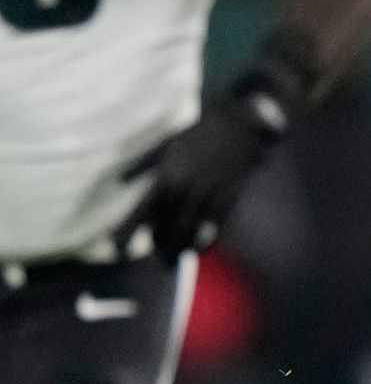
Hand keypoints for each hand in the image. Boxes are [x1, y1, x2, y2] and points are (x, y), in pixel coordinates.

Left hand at [116, 94, 283, 258]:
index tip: (114, 249)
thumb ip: (144, 163)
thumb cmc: (202, 128)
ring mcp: (209, 196)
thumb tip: (121, 180)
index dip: (126, 232)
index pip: (141, 211)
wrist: (242, 124)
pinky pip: (215, 228)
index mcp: (166, 175)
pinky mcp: (229, 199)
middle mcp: (185, 190)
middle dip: (159, 245)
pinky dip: (206, 242)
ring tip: (173, 259)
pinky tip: (199, 250)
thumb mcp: (168, 141)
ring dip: (180, 248)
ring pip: (190, 232)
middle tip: (155, 258)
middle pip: (166, 228)